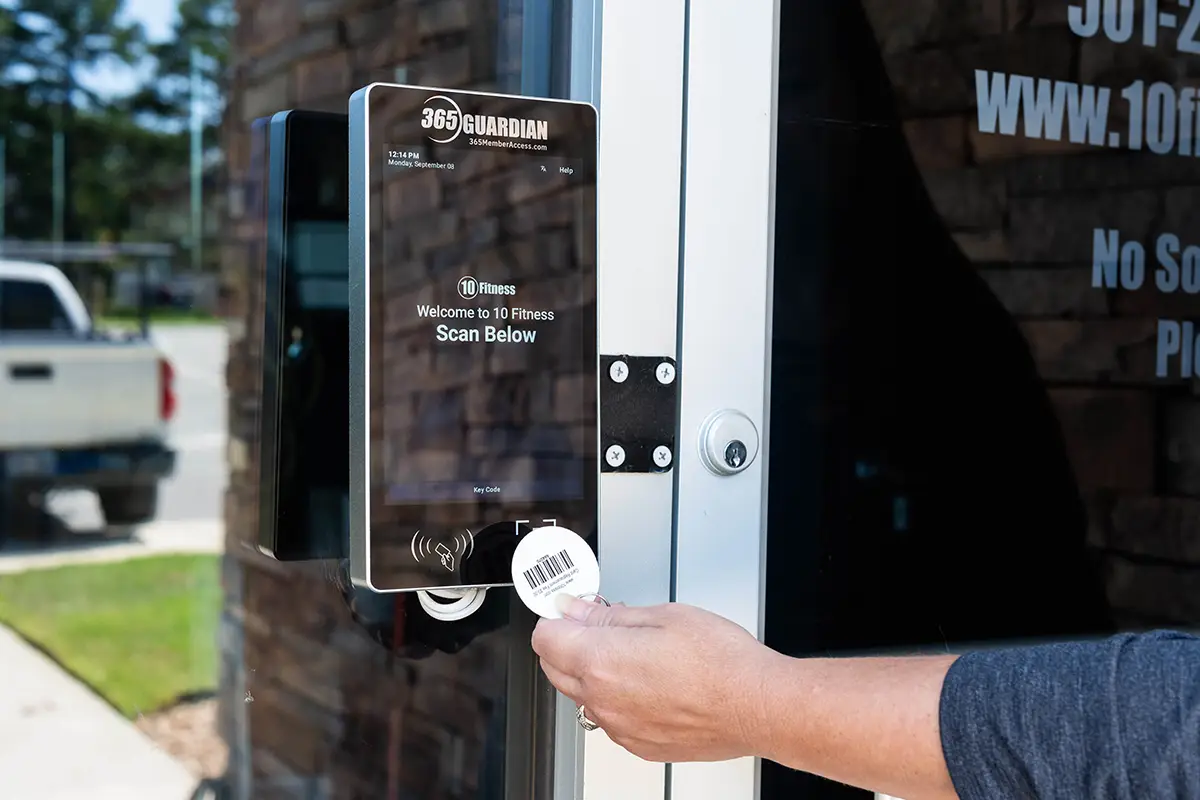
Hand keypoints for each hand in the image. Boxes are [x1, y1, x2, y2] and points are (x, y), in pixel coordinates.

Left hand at [531, 597, 776, 762]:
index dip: (555, 616)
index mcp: (601, 661)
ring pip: (581, 695)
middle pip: (554, 669)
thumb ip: (608, 615)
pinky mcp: (638, 745)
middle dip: (567, 643)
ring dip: (592, 672)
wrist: (756, 705)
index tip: (567, 607)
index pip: (544, 638)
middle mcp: (602, 700)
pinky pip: (609, 718)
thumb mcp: (662, 615)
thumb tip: (575, 609)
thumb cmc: (720, 660)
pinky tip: (647, 680)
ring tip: (632, 651)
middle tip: (598, 623)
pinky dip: (616, 698)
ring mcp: (619, 728)